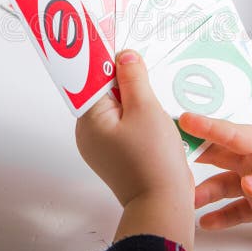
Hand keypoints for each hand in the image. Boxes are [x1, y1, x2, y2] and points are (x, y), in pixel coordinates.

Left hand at [76, 50, 194, 250]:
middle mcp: (88, 134)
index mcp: (89, 120)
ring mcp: (102, 147)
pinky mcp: (117, 156)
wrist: (163, 204)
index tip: (118, 46)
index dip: (106, 62)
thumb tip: (123, 56)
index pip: (91, 79)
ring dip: (135, 102)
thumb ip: (133, 78)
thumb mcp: (146, 109)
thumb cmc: (153, 160)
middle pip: (104, 94)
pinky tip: (156, 121)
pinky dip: (138, 119)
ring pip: (117, 111)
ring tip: (154, 104)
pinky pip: (124, 127)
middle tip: (145, 76)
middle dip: (125, 83)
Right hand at [179, 113, 251, 232]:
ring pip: (223, 186)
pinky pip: (237, 212)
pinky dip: (220, 217)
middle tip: (167, 158)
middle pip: (220, 157)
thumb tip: (248, 184)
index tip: (183, 120)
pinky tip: (205, 222)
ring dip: (203, 191)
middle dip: (194, 156)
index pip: (234, 134)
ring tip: (184, 199)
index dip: (209, 127)